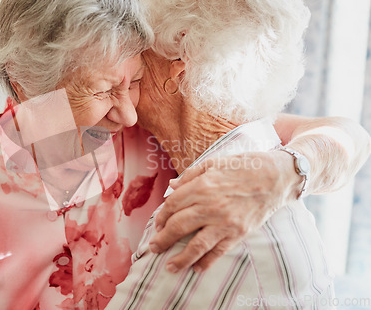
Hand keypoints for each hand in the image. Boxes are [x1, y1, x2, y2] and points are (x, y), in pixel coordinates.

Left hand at [149, 151, 301, 272]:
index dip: (162, 216)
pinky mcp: (238, 233)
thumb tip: (171, 187)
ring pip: (196, 245)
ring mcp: (225, 222)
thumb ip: (190, 176)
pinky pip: (219, 251)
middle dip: (163, 239)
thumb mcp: (214, 163)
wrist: (276, 177)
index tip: (158, 224)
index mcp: (202, 186)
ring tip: (170, 266)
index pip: (173, 205)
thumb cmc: (243, 166)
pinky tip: (196, 268)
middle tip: (154, 247)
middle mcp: (211, 206)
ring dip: (180, 258)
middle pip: (179, 226)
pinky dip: (206, 262)